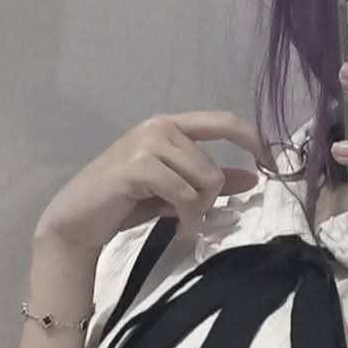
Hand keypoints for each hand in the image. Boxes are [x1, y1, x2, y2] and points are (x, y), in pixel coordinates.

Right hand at [35, 110, 274, 255]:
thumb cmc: (124, 202)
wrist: (78, 219)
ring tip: (179, 221)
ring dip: (197, 210)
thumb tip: (252, 177)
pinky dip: (185, 216)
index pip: (224, 121)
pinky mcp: (136, 166)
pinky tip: (175, 227)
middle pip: (214, 167)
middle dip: (210, 201)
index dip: (253, 141)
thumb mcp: (175, 190)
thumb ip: (209, 181)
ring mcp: (147, 143)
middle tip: (190, 217)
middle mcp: (160, 126)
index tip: (270, 166)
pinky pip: (183, 193)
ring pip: (203, 180)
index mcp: (171, 126)